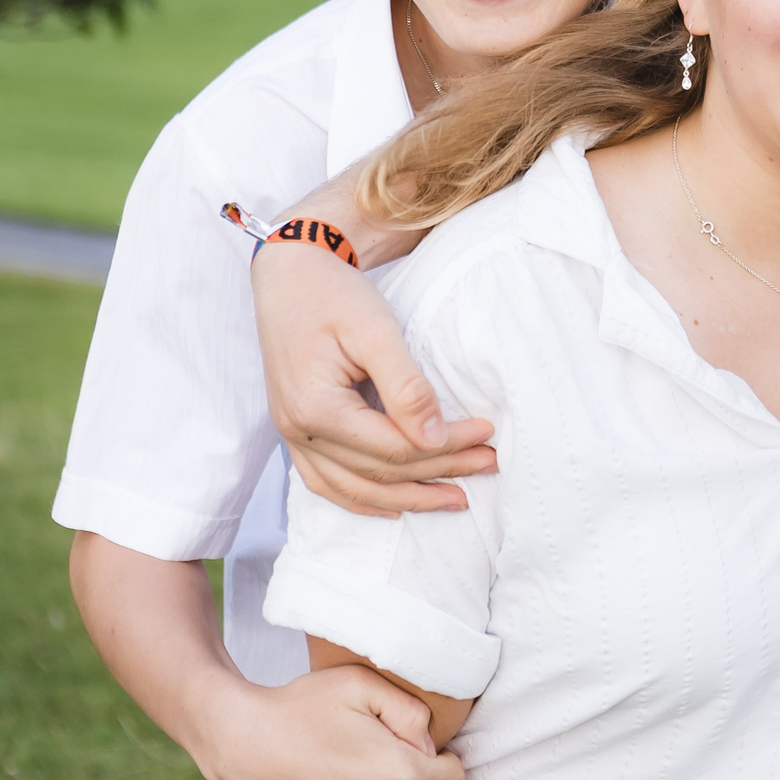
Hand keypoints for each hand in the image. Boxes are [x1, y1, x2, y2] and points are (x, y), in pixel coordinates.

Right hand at [254, 241, 492, 515]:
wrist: (290, 274)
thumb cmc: (333, 295)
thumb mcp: (375, 330)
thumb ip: (405, 386)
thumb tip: (434, 438)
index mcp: (315, 408)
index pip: (394, 445)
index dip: (446, 445)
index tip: (488, 433)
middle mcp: (298, 430)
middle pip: (379, 471)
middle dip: (439, 471)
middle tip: (489, 464)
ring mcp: (292, 435)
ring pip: (354, 488)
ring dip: (408, 497)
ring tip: (456, 499)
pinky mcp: (296, 430)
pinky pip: (326, 482)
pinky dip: (362, 499)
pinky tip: (396, 505)